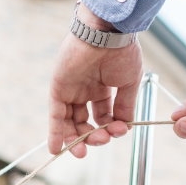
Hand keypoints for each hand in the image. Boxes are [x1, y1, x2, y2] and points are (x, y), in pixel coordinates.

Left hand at [48, 5, 141, 156]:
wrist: (108, 33)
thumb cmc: (122, 51)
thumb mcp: (129, 83)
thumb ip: (125, 106)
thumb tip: (125, 127)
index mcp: (102, 87)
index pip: (103, 116)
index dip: (110, 128)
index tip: (120, 131)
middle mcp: (85, 90)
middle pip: (85, 122)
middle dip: (93, 137)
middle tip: (102, 141)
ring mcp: (71, 90)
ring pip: (70, 122)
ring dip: (77, 140)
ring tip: (83, 151)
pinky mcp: (59, 89)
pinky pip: (55, 115)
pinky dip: (55, 133)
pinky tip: (57, 149)